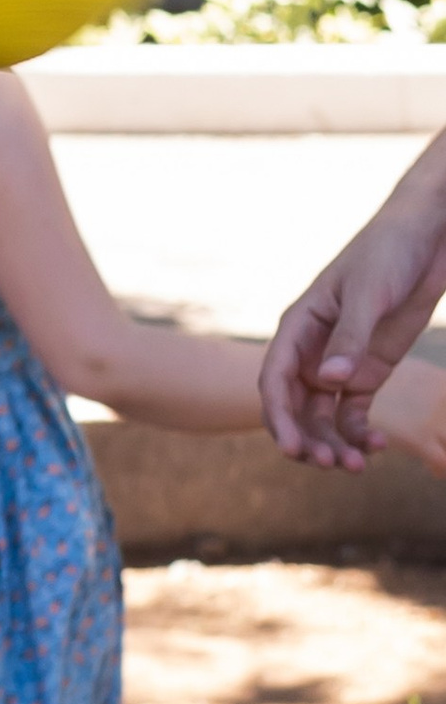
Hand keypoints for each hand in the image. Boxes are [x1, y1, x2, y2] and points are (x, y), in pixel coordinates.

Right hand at [263, 160, 445, 464]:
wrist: (428, 237)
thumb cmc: (389, 252)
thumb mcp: (369, 292)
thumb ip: (350, 337)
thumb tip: (329, 382)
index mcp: (298, 328)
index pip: (275, 381)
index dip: (279, 418)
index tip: (294, 449)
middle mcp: (312, 352)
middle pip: (295, 409)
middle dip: (308, 440)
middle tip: (333, 464)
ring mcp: (339, 365)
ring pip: (322, 419)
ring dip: (334, 444)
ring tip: (356, 466)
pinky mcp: (367, 373)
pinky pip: (353, 415)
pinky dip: (361, 435)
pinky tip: (377, 447)